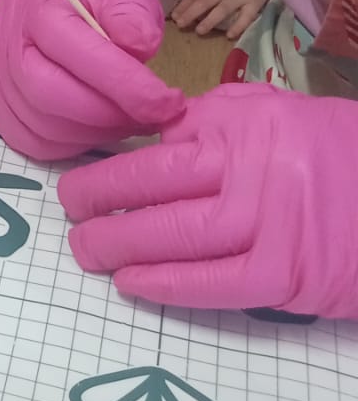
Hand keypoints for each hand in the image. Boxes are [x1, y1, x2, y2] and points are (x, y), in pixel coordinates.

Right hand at [0, 0, 182, 162]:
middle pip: (46, 93)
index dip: (123, 84)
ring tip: (129, 121)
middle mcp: (2, 37)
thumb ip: (133, 17)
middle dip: (107, 115)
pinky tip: (98, 129)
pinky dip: (71, 144)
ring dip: (94, 133)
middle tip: (150, 118)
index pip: (73, 49)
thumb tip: (139, 48)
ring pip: (40, 125)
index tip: (167, 103)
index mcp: (33, 1)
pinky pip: (31, 141)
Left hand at [59, 83, 357, 317]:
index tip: (85, 174)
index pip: (162, 142)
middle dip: (100, 198)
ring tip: (88, 250)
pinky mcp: (287, 275)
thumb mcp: (280, 115)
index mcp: (245, 123)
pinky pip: (213, 283)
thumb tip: (153, 135)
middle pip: (157, 184)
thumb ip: (217, 120)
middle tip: (69, 211)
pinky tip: (132, 284)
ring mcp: (271, 223)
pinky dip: (166, 285)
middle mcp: (254, 168)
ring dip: (120, 245)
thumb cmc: (337, 155)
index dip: (116, 162)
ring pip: (176, 235)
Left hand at [169, 0, 272, 40]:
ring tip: (200, 32)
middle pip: (204, 4)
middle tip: (180, 25)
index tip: (174, 16)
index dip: (183, 6)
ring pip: (221, 12)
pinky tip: (230, 35)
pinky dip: (239, 26)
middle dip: (190, 15)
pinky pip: (246, 17)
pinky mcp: (253, 4)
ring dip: (209, 22)